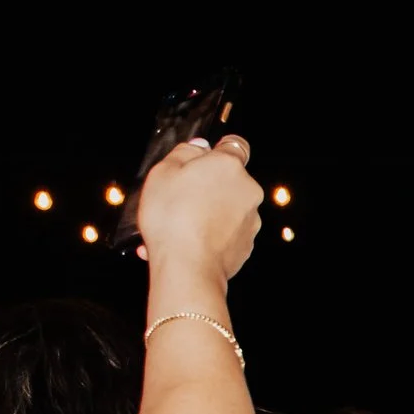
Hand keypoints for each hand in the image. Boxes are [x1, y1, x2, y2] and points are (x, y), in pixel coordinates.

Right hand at [138, 135, 261, 280]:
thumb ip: (184, 153)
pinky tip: (182, 244)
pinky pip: (224, 234)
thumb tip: (199, 147)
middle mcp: (248, 191)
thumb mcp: (163, 172)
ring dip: (203, 214)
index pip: (235, 145)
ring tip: (173, 227)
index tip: (203, 159)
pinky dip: (207, 236)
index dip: (218, 151)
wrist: (188, 268)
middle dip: (205, 187)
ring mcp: (251, 221)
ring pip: (224, 210)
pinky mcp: (246, 246)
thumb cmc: (173, 217)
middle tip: (177, 198)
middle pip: (227, 181)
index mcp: (230, 166)